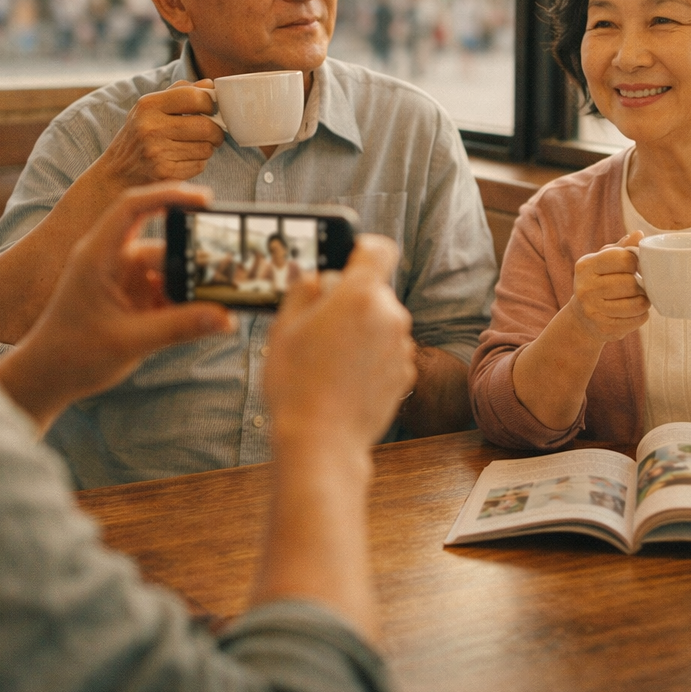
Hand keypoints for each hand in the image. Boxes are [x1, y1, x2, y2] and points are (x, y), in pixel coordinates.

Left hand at [0, 183, 235, 430]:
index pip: (133, 207)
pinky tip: (203, 320)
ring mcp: (122, 281)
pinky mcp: (131, 301)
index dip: (168, 195)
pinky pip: (165, 293)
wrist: (46, 380)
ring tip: (219, 306)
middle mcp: (111, 261)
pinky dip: (183, 305)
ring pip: (168, 273)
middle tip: (226, 274)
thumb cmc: (72, 355)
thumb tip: (225, 318)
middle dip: (192, 260)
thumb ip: (179, 327)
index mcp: (98, 255)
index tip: (205, 199)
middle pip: (162, 247)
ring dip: (190, 289)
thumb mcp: (130, 341)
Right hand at [96, 80, 224, 189]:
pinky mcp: (164, 172)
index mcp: (148, 105)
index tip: (211, 110)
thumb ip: (180, 92)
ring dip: (207, 148)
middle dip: (216, 132)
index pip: (194, 97)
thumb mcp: (151, 108)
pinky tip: (184, 160)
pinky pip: (199, 165)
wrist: (117, 172)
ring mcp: (157, 151)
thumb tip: (210, 85)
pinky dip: (198, 163)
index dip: (210, 103)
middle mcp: (151, 127)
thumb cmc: (139, 135)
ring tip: (194, 147)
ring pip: (206, 148)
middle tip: (213, 134)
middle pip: (205, 126)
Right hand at [264, 236, 416, 454]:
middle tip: (320, 324)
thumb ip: (304, 291)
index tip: (348, 259)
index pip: (380, 249)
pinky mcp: (406, 374)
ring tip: (329, 359)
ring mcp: (402, 347)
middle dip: (351, 300)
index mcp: (359, 295)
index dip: (363, 250)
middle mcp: (390, 316)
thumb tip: (315, 276)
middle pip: (376, 291)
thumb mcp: (284, 328)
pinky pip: (389, 351)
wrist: (321, 442)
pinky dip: (372, 357)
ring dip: (362, 330)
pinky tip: (345, 378)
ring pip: (382, 323)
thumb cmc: (297, 384)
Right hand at [564, 231, 649, 343]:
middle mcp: (585, 288)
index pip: (623, 258)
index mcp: (586, 266)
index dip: (635, 262)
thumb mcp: (603, 262)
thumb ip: (621, 248)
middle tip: (639, 285)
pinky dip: (642, 315)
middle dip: (640, 284)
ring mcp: (593, 310)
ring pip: (637, 304)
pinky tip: (634, 312)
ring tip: (639, 298)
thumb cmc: (597, 282)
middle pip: (630, 283)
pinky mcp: (604, 328)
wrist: (581, 318)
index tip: (635, 267)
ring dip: (644, 301)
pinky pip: (637, 320)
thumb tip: (639, 235)